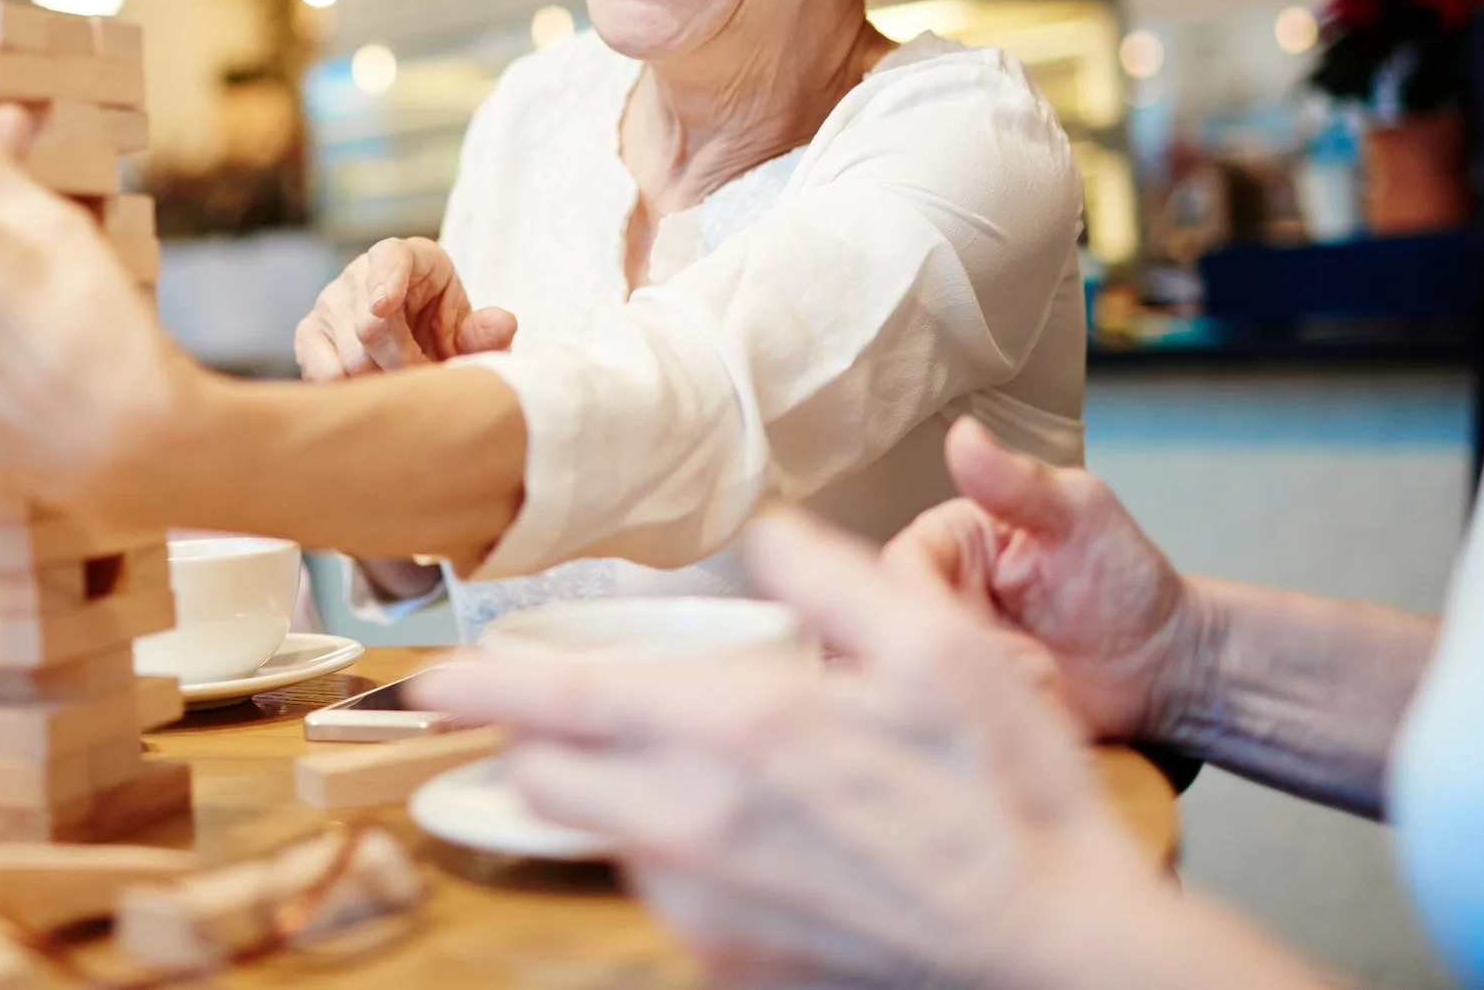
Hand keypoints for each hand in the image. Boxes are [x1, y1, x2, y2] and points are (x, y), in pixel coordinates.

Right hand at [292, 237, 516, 381]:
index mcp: (405, 256)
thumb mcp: (469, 330)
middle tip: (430, 385)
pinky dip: (351, 392)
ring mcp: (328, 302)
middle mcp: (358, 272)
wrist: (412, 340)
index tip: (384, 307)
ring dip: (383, 384)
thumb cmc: (444, 331)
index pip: (389, 258)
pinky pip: (322, 372)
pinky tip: (373, 394)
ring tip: (407, 389)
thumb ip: (487, 332)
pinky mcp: (308, 334)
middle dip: (406, 366)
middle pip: (371, 328)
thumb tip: (503, 324)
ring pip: (350, 357)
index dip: (387, 280)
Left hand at [417, 510, 1169, 988]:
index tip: (429, 677)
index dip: (477, 686)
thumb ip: (825, 572)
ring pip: (603, 837)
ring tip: (706, 766)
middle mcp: (699, 827)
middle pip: (546, 778)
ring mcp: (711, 908)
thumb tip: (763, 536)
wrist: (1055, 946)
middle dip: (535, 739)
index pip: (559, 702)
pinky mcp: (735, 962)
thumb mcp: (935, 642)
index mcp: (737, 733)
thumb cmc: (1006, 794)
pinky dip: (678, 854)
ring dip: (617, 795)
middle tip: (565, 706)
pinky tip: (756, 832)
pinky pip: (665, 895)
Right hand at [881, 417, 1205, 745]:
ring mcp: (939, 664)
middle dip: (953, 657)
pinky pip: (929, 734)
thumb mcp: (1082, 515)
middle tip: (1031, 670)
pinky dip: (969, 735)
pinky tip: (1027, 723)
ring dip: (965, 697)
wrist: (1166, 667)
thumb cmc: (1125, 578)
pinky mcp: (957, 717)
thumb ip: (1020, 482)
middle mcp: (927, 603)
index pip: (894, 569)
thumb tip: (963, 433)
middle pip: (885, 633)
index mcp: (942, 545)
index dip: (924, 601)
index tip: (974, 630)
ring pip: (898, 687)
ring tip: (1042, 692)